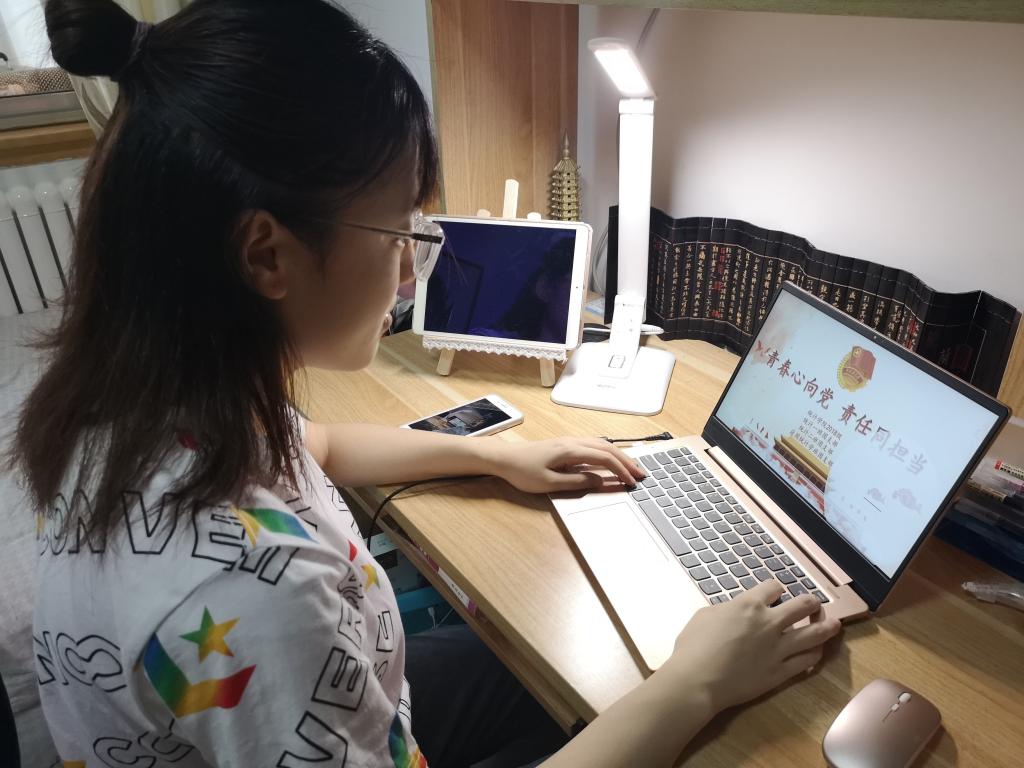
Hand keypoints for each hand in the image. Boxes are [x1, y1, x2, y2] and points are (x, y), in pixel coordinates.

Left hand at [487, 437, 646, 493]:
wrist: (504, 458)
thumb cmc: (523, 472)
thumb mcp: (549, 483)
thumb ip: (576, 482)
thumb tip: (600, 481)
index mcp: (570, 450)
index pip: (604, 458)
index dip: (621, 470)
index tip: (632, 483)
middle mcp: (573, 442)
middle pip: (607, 448)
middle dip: (627, 461)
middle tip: (642, 474)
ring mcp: (569, 441)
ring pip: (601, 444)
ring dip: (619, 455)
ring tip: (632, 467)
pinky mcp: (565, 445)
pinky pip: (593, 445)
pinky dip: (608, 452)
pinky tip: (612, 459)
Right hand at [658, 580, 840, 712]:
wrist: (698, 680)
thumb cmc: (693, 646)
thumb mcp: (705, 615)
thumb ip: (726, 609)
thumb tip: (733, 612)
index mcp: (748, 605)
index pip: (774, 587)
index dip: (777, 588)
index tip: (777, 592)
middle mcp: (769, 623)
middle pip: (803, 606)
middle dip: (812, 603)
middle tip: (814, 605)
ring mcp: (779, 649)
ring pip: (814, 634)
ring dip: (827, 626)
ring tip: (834, 624)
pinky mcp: (781, 672)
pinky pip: (807, 661)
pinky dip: (815, 654)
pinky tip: (818, 651)